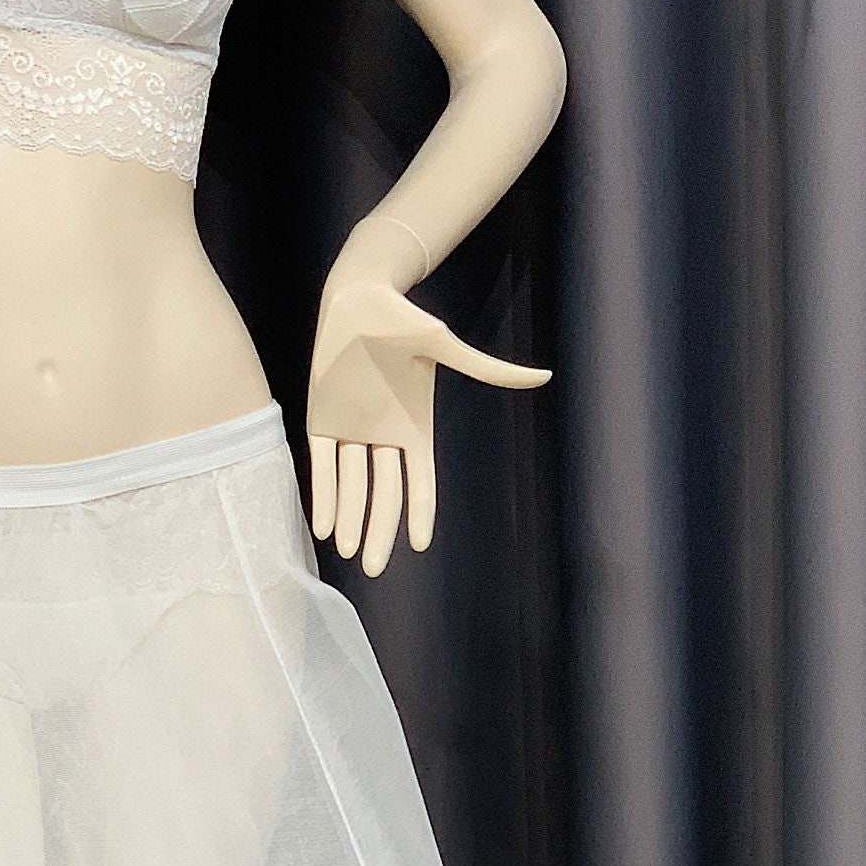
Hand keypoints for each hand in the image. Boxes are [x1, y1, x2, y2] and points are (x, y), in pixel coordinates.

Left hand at [307, 247, 550, 575]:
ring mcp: (352, 429)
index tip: (418, 545)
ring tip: (348, 553)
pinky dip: (323, 495)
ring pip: (351, 485)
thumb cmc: (404, 319)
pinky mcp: (322, 419)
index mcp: (415, 425)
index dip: (418, 512)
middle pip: (383, 493)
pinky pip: (321, 466)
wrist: (358, 297)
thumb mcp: (443, 347)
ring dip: (350, 518)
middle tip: (373, 568)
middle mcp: (383, 434)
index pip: (419, 480)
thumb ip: (487, 370)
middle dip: (378, 530)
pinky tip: (322, 526)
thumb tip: (543, 376)